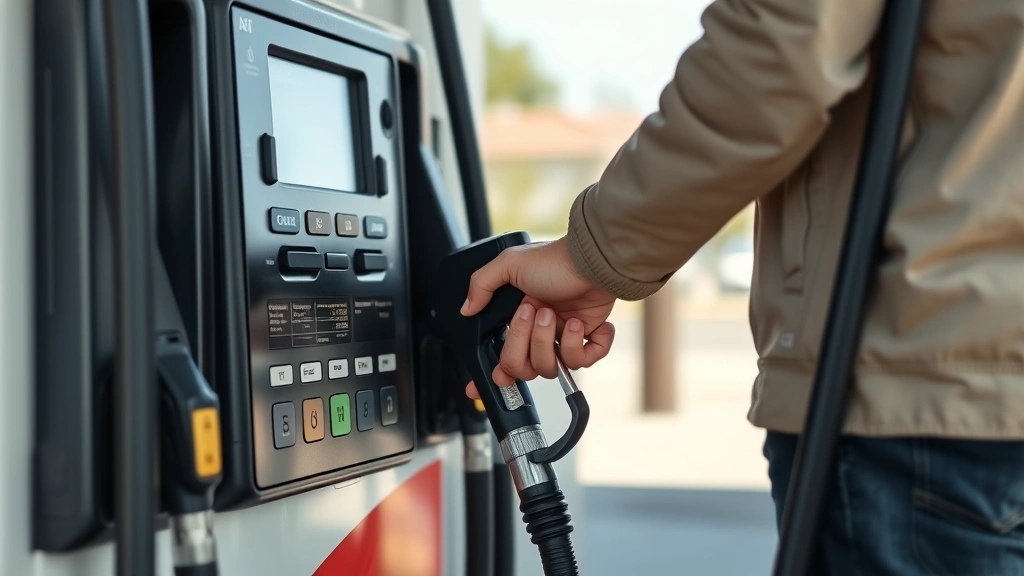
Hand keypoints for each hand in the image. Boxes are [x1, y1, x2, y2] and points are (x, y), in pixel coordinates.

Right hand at [460, 236, 615, 397]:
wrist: (591, 260)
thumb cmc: (554, 260)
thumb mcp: (509, 264)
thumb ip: (481, 285)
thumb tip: (466, 309)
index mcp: (518, 317)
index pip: (499, 355)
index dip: (492, 373)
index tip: (476, 387)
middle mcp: (538, 332)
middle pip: (522, 367)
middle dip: (525, 343)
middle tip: (535, 312)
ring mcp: (562, 338)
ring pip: (550, 367)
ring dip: (550, 340)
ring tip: (558, 314)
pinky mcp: (587, 340)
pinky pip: (583, 362)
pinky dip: (582, 345)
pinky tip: (580, 323)